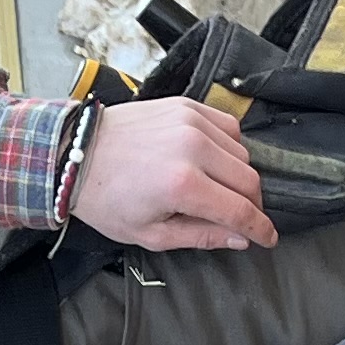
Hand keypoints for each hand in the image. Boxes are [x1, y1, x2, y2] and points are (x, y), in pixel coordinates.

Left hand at [68, 98, 276, 253]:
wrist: (77, 154)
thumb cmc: (107, 199)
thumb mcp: (151, 234)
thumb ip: (201, 236)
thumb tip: (239, 238)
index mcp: (183, 185)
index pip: (240, 210)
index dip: (260, 228)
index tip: (268, 238)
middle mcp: (193, 147)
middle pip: (249, 180)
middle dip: (252, 205)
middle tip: (242, 219)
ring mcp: (191, 122)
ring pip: (243, 153)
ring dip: (240, 176)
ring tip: (220, 191)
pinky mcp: (187, 106)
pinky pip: (228, 127)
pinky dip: (230, 147)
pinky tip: (213, 162)